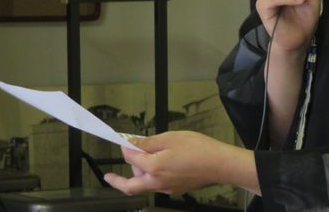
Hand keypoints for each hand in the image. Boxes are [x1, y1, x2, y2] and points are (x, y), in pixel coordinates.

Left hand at [104, 131, 257, 195]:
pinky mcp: (176, 190)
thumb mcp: (171, 138)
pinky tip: (160, 164)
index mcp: (153, 168)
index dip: (125, 148)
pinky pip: (157, 185)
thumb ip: (148, 142)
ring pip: (144, 185)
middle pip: (130, 186)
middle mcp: (156, 182)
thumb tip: (130, 144)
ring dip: (138, 174)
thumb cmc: (198, 148)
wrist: (219, 164)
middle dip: (118, 181)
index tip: (122, 141)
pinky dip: (152, 176)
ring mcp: (166, 189)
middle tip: (109, 176)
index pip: (131, 158)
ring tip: (144, 158)